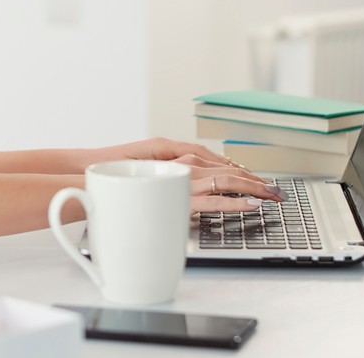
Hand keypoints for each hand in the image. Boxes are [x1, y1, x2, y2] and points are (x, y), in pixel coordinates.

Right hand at [93, 137, 288, 212]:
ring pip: (225, 177)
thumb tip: (184, 196)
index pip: (217, 163)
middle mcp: (180, 161)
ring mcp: (178, 174)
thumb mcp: (144, 181)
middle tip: (277, 191)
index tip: (258, 182)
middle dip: (255, 179)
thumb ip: (166, 184)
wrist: (87, 179)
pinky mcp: (175, 191)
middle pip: (228, 168)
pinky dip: (234, 199)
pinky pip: (211, 195)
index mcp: (175, 159)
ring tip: (273, 195)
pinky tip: (250, 203)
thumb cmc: (112, 181)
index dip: (241, 172)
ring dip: (253, 185)